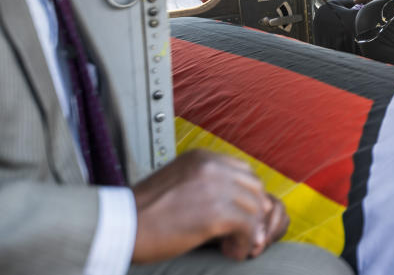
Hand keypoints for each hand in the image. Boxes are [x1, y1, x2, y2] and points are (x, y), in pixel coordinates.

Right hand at [131, 150, 277, 262]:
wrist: (120, 226)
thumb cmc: (142, 213)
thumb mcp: (178, 184)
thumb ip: (205, 186)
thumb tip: (235, 205)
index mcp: (202, 157)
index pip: (243, 171)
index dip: (246, 196)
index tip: (241, 216)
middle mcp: (213, 166)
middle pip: (254, 187)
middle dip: (253, 212)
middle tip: (242, 234)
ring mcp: (216, 187)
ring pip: (255, 207)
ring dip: (249, 230)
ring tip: (233, 246)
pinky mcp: (217, 212)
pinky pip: (248, 227)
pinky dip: (244, 243)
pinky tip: (231, 253)